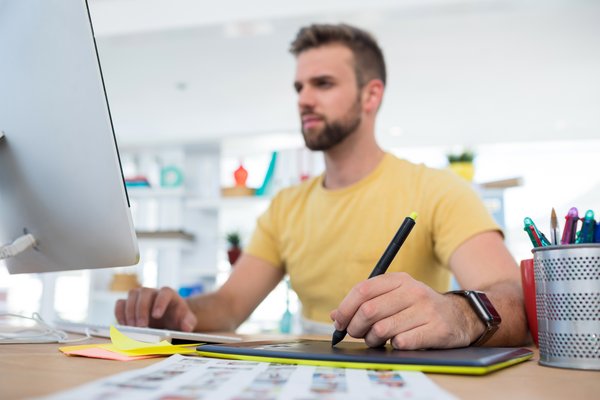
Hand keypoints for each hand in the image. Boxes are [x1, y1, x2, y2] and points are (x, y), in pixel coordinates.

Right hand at [115, 286, 196, 331]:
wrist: (169, 318)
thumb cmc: (178, 318)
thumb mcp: (187, 320)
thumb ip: (189, 322)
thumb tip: (186, 326)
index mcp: (169, 294)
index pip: (164, 293)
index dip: (160, 303)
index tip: (156, 316)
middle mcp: (153, 292)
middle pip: (144, 292)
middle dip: (141, 309)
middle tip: (141, 326)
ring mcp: (140, 296)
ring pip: (131, 295)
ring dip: (129, 312)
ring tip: (131, 328)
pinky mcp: (129, 303)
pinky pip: (120, 303)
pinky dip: (119, 314)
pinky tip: (123, 326)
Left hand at [330, 272, 482, 348]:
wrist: (459, 316)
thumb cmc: (417, 308)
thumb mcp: (394, 297)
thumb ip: (365, 302)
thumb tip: (335, 316)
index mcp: (398, 279)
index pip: (362, 290)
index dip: (346, 308)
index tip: (339, 322)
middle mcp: (412, 291)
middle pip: (368, 311)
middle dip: (355, 327)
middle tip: (356, 334)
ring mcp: (425, 309)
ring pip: (382, 329)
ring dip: (373, 340)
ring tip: (377, 339)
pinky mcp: (436, 329)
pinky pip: (401, 342)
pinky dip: (393, 346)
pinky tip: (398, 342)